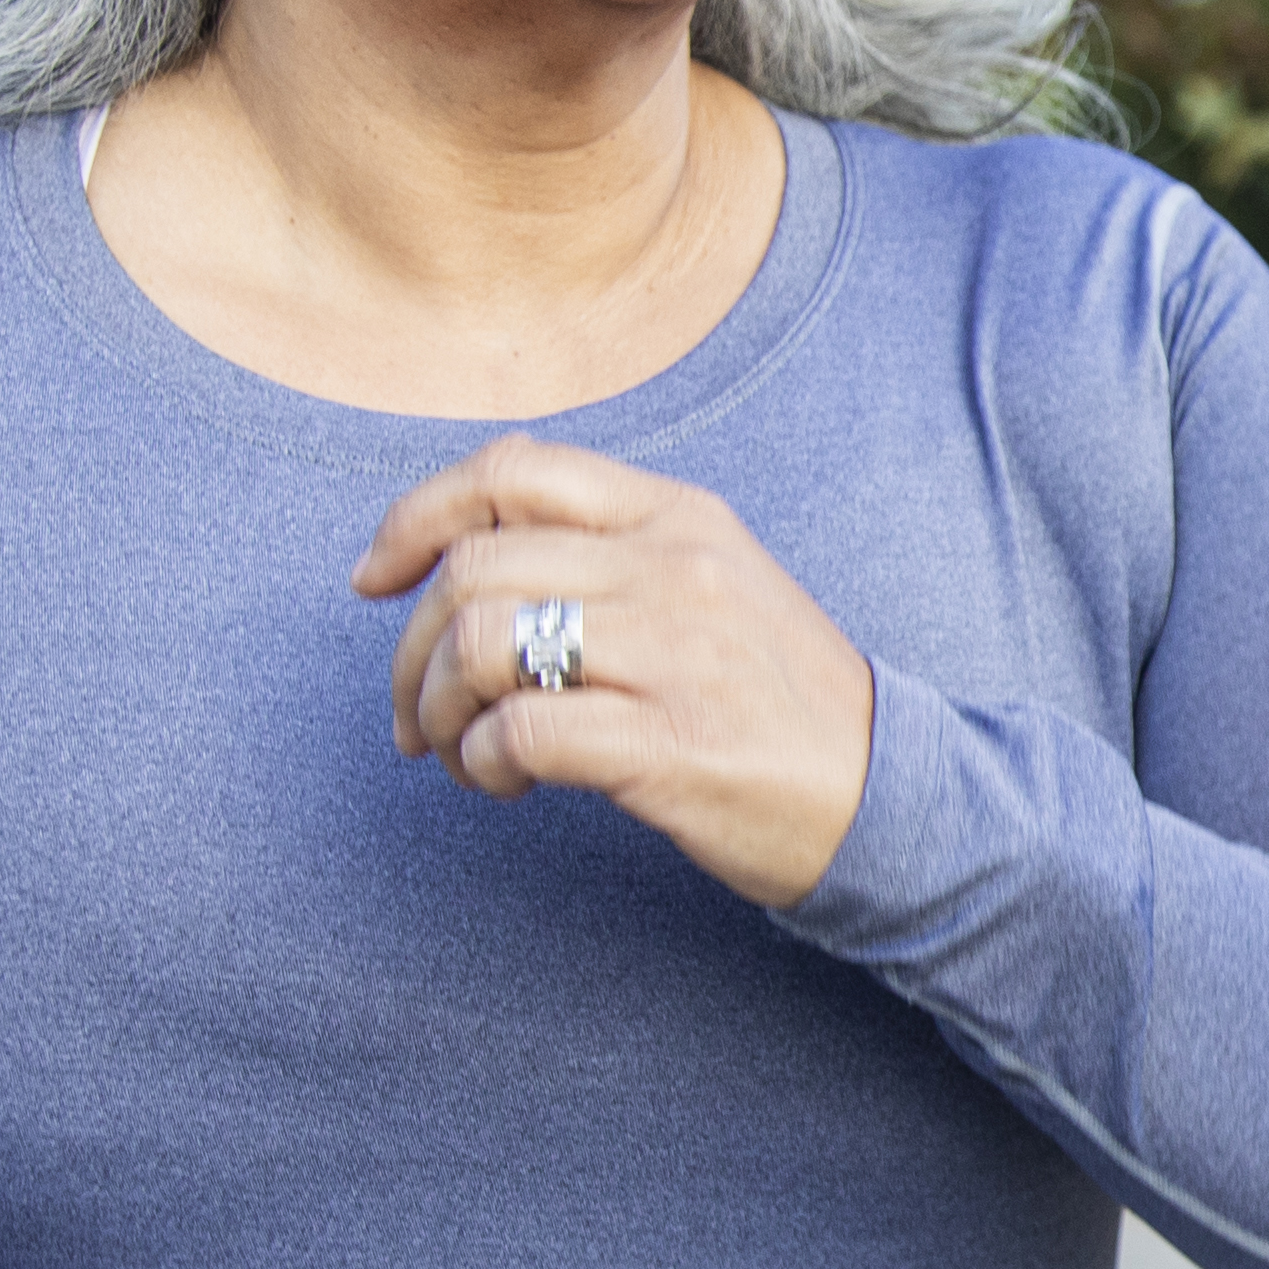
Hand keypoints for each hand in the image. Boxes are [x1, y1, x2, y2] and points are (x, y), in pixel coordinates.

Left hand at [357, 434, 878, 905]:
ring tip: (459, 754)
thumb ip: (608, 556)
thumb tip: (463, 568)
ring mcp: (675, 654)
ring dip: (436, 711)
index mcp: (678, 515)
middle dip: (410, 650)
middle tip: (415, 716)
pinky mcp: (671, 745)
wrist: (894, 799)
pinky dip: (483, 763)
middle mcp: (674, 566)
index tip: (374, 582)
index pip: (512, 470)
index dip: (415, 517)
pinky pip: (521, 732)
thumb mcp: (712, 586)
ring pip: (481, 642)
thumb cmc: (781, 703)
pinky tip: (504, 784)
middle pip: (473, 566)